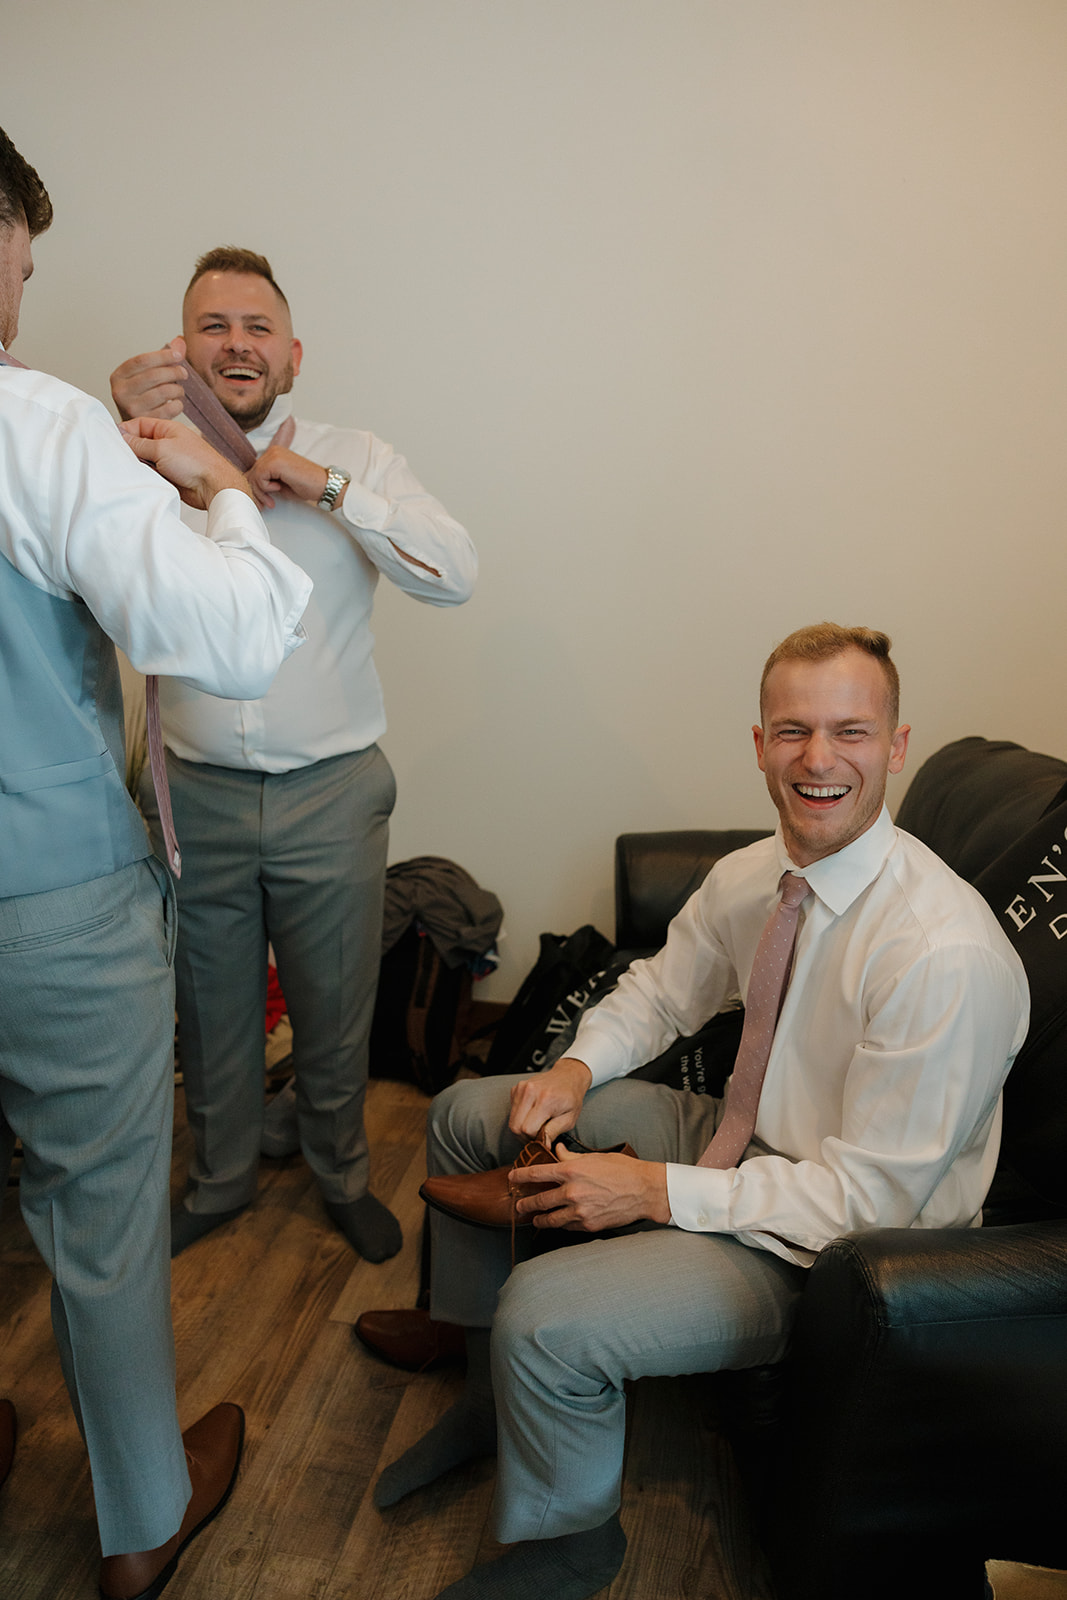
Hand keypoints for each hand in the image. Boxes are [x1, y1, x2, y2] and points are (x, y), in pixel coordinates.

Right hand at [111, 339, 187, 421]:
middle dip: (174, 372)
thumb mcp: (148, 374)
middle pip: (153, 376)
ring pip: (163, 392)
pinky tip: (176, 403)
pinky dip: (178, 404)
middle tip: (184, 373)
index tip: (178, 355)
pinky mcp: (144, 421)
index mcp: (119, 376)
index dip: (163, 356)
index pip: (142, 360)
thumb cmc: (143, 396)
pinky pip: (169, 409)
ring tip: (180, 389)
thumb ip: (164, 357)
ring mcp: (130, 408)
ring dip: (177, 389)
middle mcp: (120, 392)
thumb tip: (179, 341)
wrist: (136, 425)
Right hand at [119, 416, 251, 509]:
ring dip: (138, 464)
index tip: (112, 438)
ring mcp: (167, 459)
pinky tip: (143, 478)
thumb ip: (139, 444)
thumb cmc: (195, 463)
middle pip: (138, 443)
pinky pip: (150, 473)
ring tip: (135, 468)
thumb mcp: (162, 448)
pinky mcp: (168, 475)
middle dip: (130, 449)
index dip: (125, 430)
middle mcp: (166, 443)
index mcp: (166, 429)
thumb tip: (122, 437)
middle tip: (122, 456)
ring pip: (143, 459)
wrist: (213, 487)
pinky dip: (145, 475)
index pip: (139, 424)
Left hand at [247, 445, 334, 510]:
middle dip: (256, 491)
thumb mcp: (280, 483)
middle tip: (265, 504)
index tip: (262, 501)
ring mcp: (274, 454)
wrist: (322, 485)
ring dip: (260, 492)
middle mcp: (273, 450)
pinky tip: (277, 489)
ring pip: (254, 475)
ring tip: (270, 501)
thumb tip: (249, 486)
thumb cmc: (305, 486)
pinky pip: (259, 477)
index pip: (254, 469)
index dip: (255, 487)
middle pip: (252, 472)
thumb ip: (265, 481)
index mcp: (274, 453)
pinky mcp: (275, 462)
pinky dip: (265, 488)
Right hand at [508, 1057, 592, 1143]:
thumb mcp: (569, 1119)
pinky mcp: (516, 1088)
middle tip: (537, 1135)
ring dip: (521, 1128)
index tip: (543, 1138)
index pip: (527, 1129)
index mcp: (545, 1099)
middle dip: (525, 1136)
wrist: (567, 1076)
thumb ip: (553, 1132)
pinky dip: (520, 1118)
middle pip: (515, 1126)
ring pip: (511, 1121)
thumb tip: (543, 1146)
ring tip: (536, 1125)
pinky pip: (512, 1112)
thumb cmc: (571, 1098)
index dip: (534, 1138)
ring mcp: (521, 1088)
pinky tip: (532, 1114)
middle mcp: (530, 1091)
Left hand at [511, 1148, 670, 1231]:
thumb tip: (556, 1150)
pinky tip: (558, 1223)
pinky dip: (561, 1225)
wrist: (644, 1191)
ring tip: (534, 1219)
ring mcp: (579, 1211)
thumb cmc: (622, 1170)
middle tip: (519, 1206)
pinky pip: (567, 1227)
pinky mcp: (588, 1225)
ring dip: (539, 1219)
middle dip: (526, 1204)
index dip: (520, 1176)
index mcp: (571, 1171)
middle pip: (539, 1201)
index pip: (537, 1174)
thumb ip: (570, 1157)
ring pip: (550, 1219)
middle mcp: (572, 1192)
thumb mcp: (594, 1158)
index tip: (512, 1178)